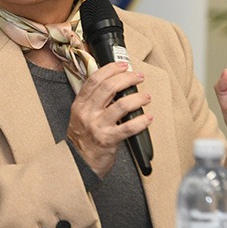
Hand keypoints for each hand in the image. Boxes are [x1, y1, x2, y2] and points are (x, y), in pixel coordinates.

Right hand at [67, 61, 152, 177]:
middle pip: (109, 87)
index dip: (110, 69)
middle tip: (138, 77)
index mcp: (80, 104)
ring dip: (138, 98)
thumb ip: (93, 101)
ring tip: (146, 97)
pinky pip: (129, 127)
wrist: (78, 163)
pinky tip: (148, 118)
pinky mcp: (108, 140)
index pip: (95, 80)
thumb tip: (115, 85)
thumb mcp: (80, 115)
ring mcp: (98, 126)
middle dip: (127, 78)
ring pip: (122, 105)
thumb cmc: (82, 139)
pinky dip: (142, 121)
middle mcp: (87, 113)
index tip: (123, 65)